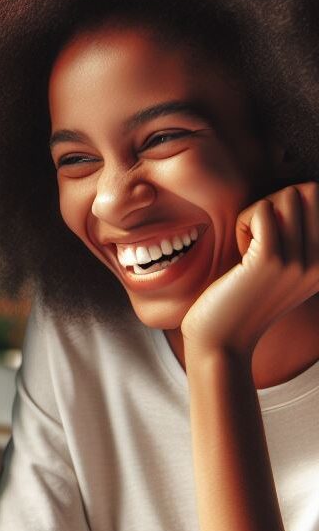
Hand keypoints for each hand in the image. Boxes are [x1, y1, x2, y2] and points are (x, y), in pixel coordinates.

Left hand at [181, 183, 318, 354]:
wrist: (222, 341)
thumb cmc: (245, 298)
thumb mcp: (286, 268)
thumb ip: (301, 235)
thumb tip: (304, 190)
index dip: (293, 204)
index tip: (275, 237)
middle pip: (309, 190)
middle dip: (277, 202)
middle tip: (259, 236)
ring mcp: (298, 262)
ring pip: (286, 196)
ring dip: (259, 213)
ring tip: (250, 246)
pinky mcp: (270, 261)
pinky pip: (262, 210)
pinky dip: (244, 222)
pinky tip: (240, 251)